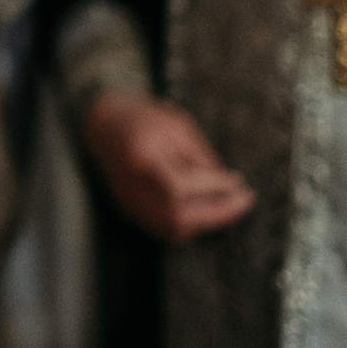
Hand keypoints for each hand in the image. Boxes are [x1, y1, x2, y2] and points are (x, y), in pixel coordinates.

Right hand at [80, 91, 254, 244]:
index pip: (179, 185)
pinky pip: (164, 230)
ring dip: (206, 222)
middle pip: (177, 216)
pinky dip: (190, 225)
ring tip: (229, 206)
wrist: (102, 124)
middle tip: (244, 200)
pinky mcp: (130, 211)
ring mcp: (129, 202)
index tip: (238, 181)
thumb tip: (227, 184)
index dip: (213, 187)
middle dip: (218, 212)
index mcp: (140, 157)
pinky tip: (205, 210)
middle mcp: (131, 186)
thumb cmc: (141, 118)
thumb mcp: (175, 124)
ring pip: (172, 229)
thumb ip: (199, 155)